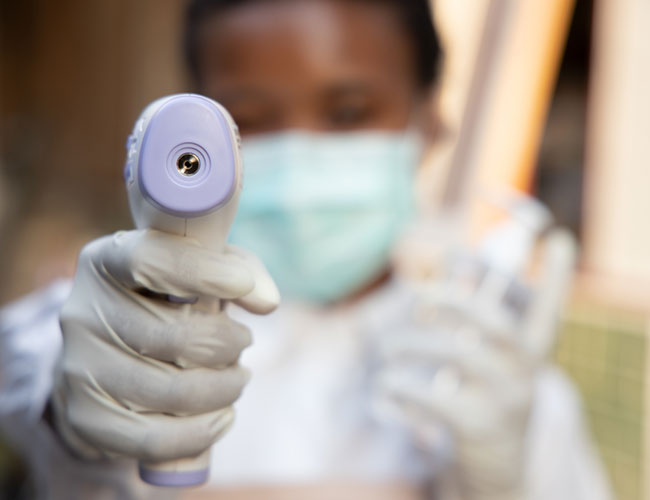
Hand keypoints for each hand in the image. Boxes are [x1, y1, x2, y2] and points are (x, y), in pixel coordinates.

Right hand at [52, 229, 278, 462]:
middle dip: (227, 344)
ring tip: (238, 378)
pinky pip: (154, 438)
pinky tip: (224, 416)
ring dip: (224, 388)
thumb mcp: (199, 266)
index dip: (201, 272)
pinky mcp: (88, 416)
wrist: (112, 347)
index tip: (242, 284)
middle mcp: (84, 313)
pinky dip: (202, 432)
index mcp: (107, 262)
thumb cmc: (169, 296)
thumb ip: (240, 268)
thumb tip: (266, 301)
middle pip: (173, 336)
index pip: (147, 261)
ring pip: (172, 391)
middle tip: (244, 341)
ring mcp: (80, 368)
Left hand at [375, 229, 575, 499]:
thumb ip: (468, 314)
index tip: (561, 240)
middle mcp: (525, 370)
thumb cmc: (482, 394)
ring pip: (454, 351)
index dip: (558, 275)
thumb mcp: (484, 358)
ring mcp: (504, 397)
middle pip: (494, 321)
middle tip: (416, 294)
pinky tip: (389, 384)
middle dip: (451, 298)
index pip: (548, 307)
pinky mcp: (477, 423)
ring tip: (388, 346)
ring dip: (410, 342)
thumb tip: (448, 260)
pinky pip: (430, 392)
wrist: (495, 463)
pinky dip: (399, 383)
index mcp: (530, 350)